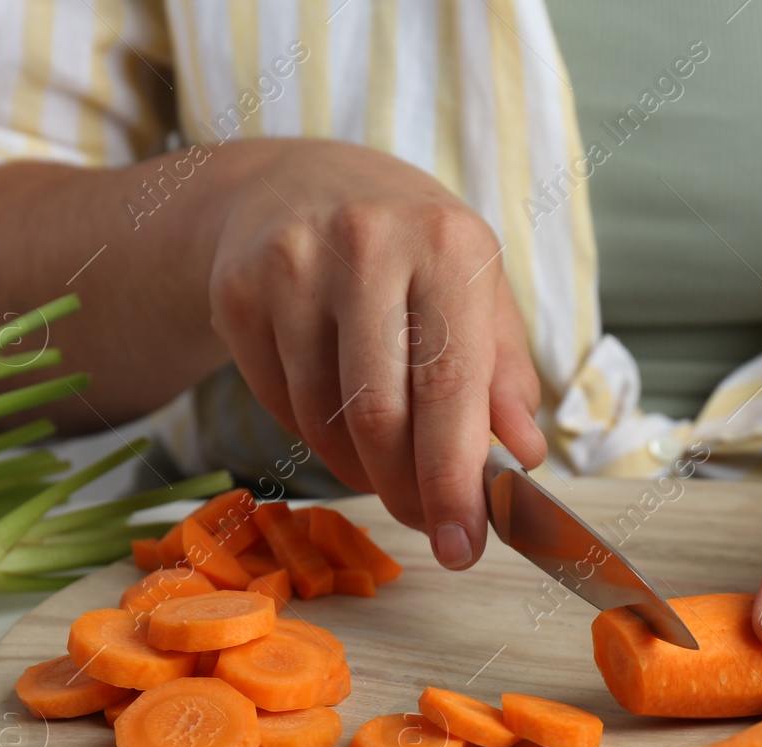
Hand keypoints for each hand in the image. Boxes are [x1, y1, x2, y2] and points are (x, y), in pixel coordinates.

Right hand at [206, 139, 544, 568]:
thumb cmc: (411, 251)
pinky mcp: (238, 294)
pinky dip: (320, 439)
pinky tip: (342, 423)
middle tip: (431, 528)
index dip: (455, 480)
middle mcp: (368, 244)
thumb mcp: (476, 290)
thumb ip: (504, 373)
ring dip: (364, 472)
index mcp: (448, 245)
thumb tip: (523, 454)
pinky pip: (282, 408)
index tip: (464, 545)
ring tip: (390, 469)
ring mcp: (293, 266)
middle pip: (381, 417)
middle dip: (409, 493)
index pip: (450, 387)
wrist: (299, 186)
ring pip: (325, 422)